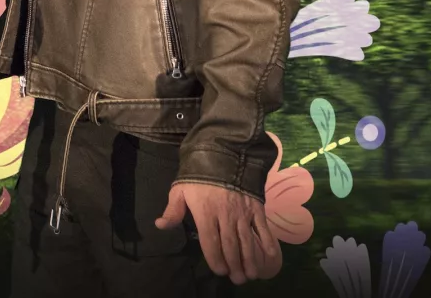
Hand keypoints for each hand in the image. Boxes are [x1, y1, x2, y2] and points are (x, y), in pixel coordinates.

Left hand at [155, 181, 280, 283]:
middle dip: (234, 265)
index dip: (215, 260)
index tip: (219, 270)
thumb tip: (160, 226)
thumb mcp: (181, 188)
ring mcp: (242, 212)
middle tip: (237, 278)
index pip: (211, 243)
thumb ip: (172, 209)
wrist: (223, 152)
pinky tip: (270, 256)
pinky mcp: (256, 206)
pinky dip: (268, 242)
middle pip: (231, 246)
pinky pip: (263, 227)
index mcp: (205, 212)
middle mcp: (225, 215)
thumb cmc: (198, 173)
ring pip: (247, 241)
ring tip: (251, 274)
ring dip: (250, 260)